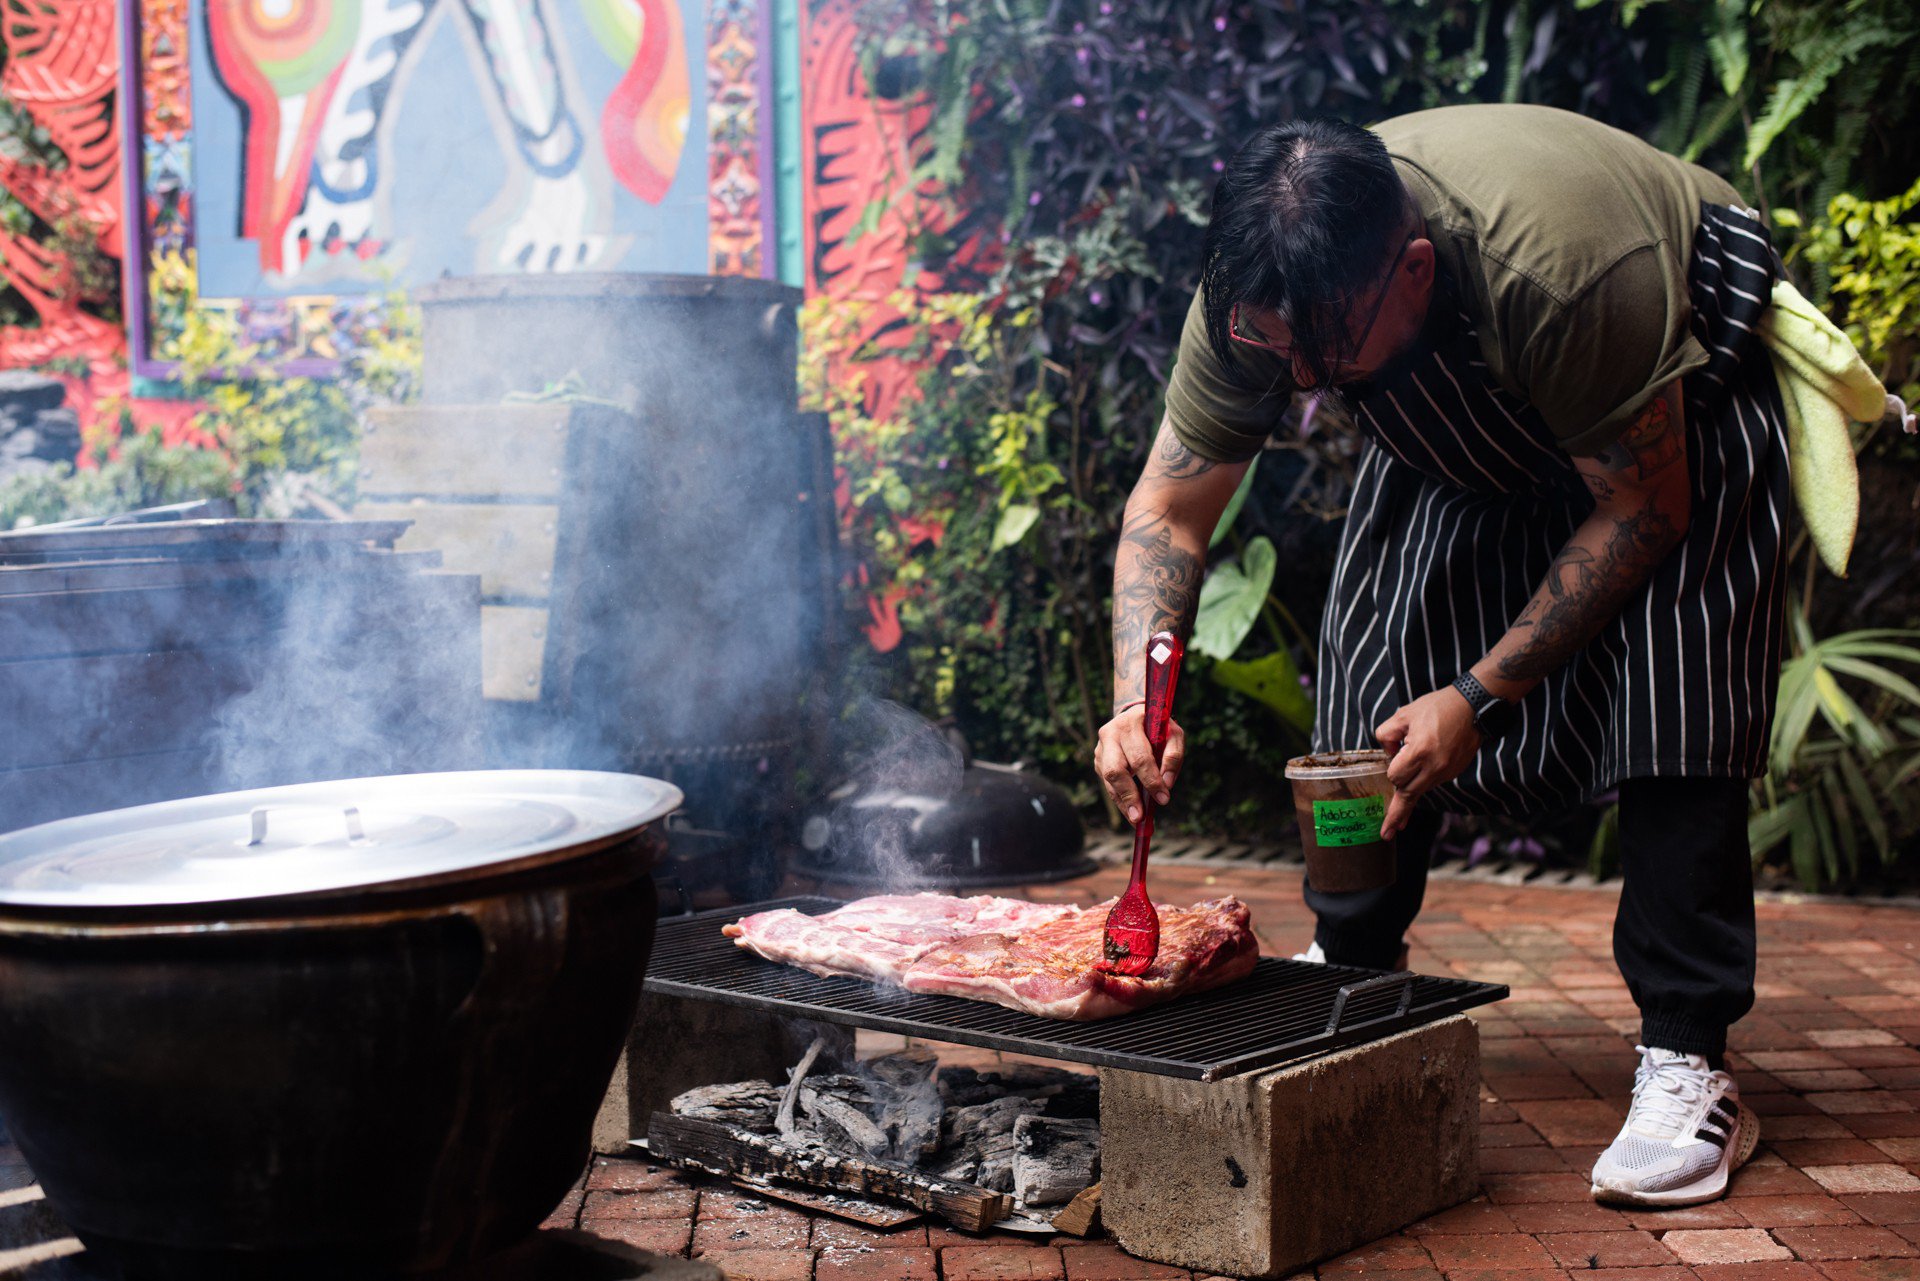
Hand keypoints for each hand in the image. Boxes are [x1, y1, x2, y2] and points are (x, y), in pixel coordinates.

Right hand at [1094, 705, 1186, 825]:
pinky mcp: (1098, 760)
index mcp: (1130, 724)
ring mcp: (1100, 747)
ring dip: (1122, 802)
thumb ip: (1173, 756)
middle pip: (1116, 770)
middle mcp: (1110, 734)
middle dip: (1129, 795)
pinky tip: (1130, 811)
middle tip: (1140, 818)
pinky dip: (1120, 799)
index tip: (1163, 799)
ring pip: (1108, 779)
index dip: (1152, 780)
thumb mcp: (1173, 734)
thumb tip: (1166, 784)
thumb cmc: (1158, 728)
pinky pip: (1107, 783)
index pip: (1140, 757)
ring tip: (1135, 820)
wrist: (1136, 716)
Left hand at [1374, 688, 1480, 838]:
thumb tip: (1388, 755)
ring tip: (1397, 823)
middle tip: (1386, 834)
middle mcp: (1435, 767)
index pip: (1395, 776)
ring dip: (1408, 799)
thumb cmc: (1437, 707)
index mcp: (1420, 751)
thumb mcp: (1404, 715)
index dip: (1390, 769)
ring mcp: (1447, 772)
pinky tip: (1417, 781)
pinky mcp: (1454, 772)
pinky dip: (1422, 784)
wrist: (1473, 707)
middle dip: (1396, 814)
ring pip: (1421, 791)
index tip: (1391, 758)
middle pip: (1408, 795)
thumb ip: (1387, 735)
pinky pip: (1432, 783)